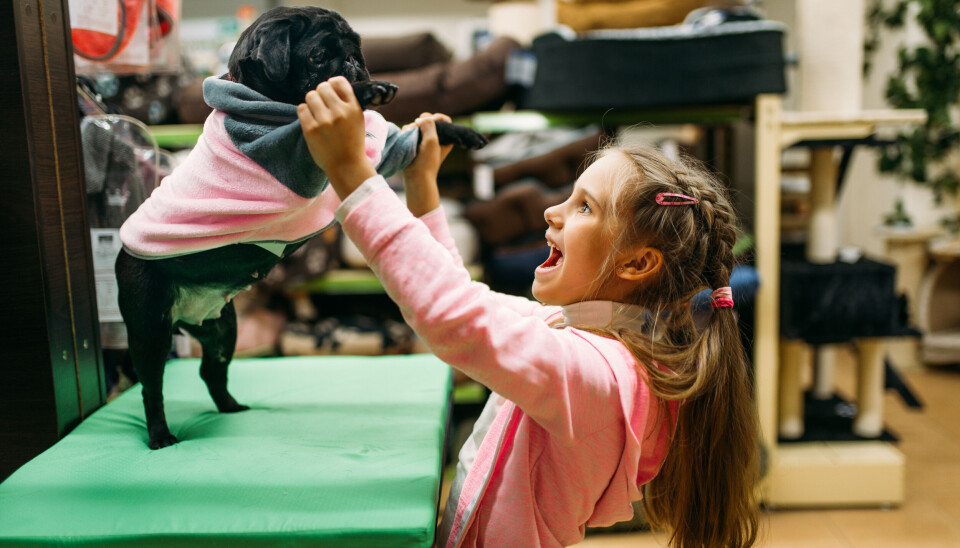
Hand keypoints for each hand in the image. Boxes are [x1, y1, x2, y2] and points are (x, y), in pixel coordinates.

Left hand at [298, 76, 376, 198]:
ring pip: (310, 96)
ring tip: (317, 114)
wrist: (346, 166)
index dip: (332, 84)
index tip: (331, 92)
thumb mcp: (357, 120)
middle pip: (322, 87)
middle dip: (321, 94)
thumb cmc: (352, 142)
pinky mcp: (311, 129)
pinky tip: (311, 121)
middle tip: (322, 106)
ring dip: (312, 103)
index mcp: (353, 108)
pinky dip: (305, 113)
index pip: (339, 81)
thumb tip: (330, 85)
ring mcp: (325, 121)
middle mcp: (340, 112)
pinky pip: (301, 108)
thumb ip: (347, 102)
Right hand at [402, 112, 453, 216]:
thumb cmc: (427, 161)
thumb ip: (428, 124)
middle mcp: (435, 138)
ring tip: (411, 135)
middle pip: (429, 121)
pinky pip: (408, 131)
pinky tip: (406, 137)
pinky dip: (406, 132)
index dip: (438, 117)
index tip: (433, 120)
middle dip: (422, 122)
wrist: (416, 176)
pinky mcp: (412, 143)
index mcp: (446, 138)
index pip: (444, 120)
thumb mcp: (432, 140)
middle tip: (418, 126)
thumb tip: (418, 121)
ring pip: (417, 125)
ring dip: (413, 127)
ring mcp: (423, 140)